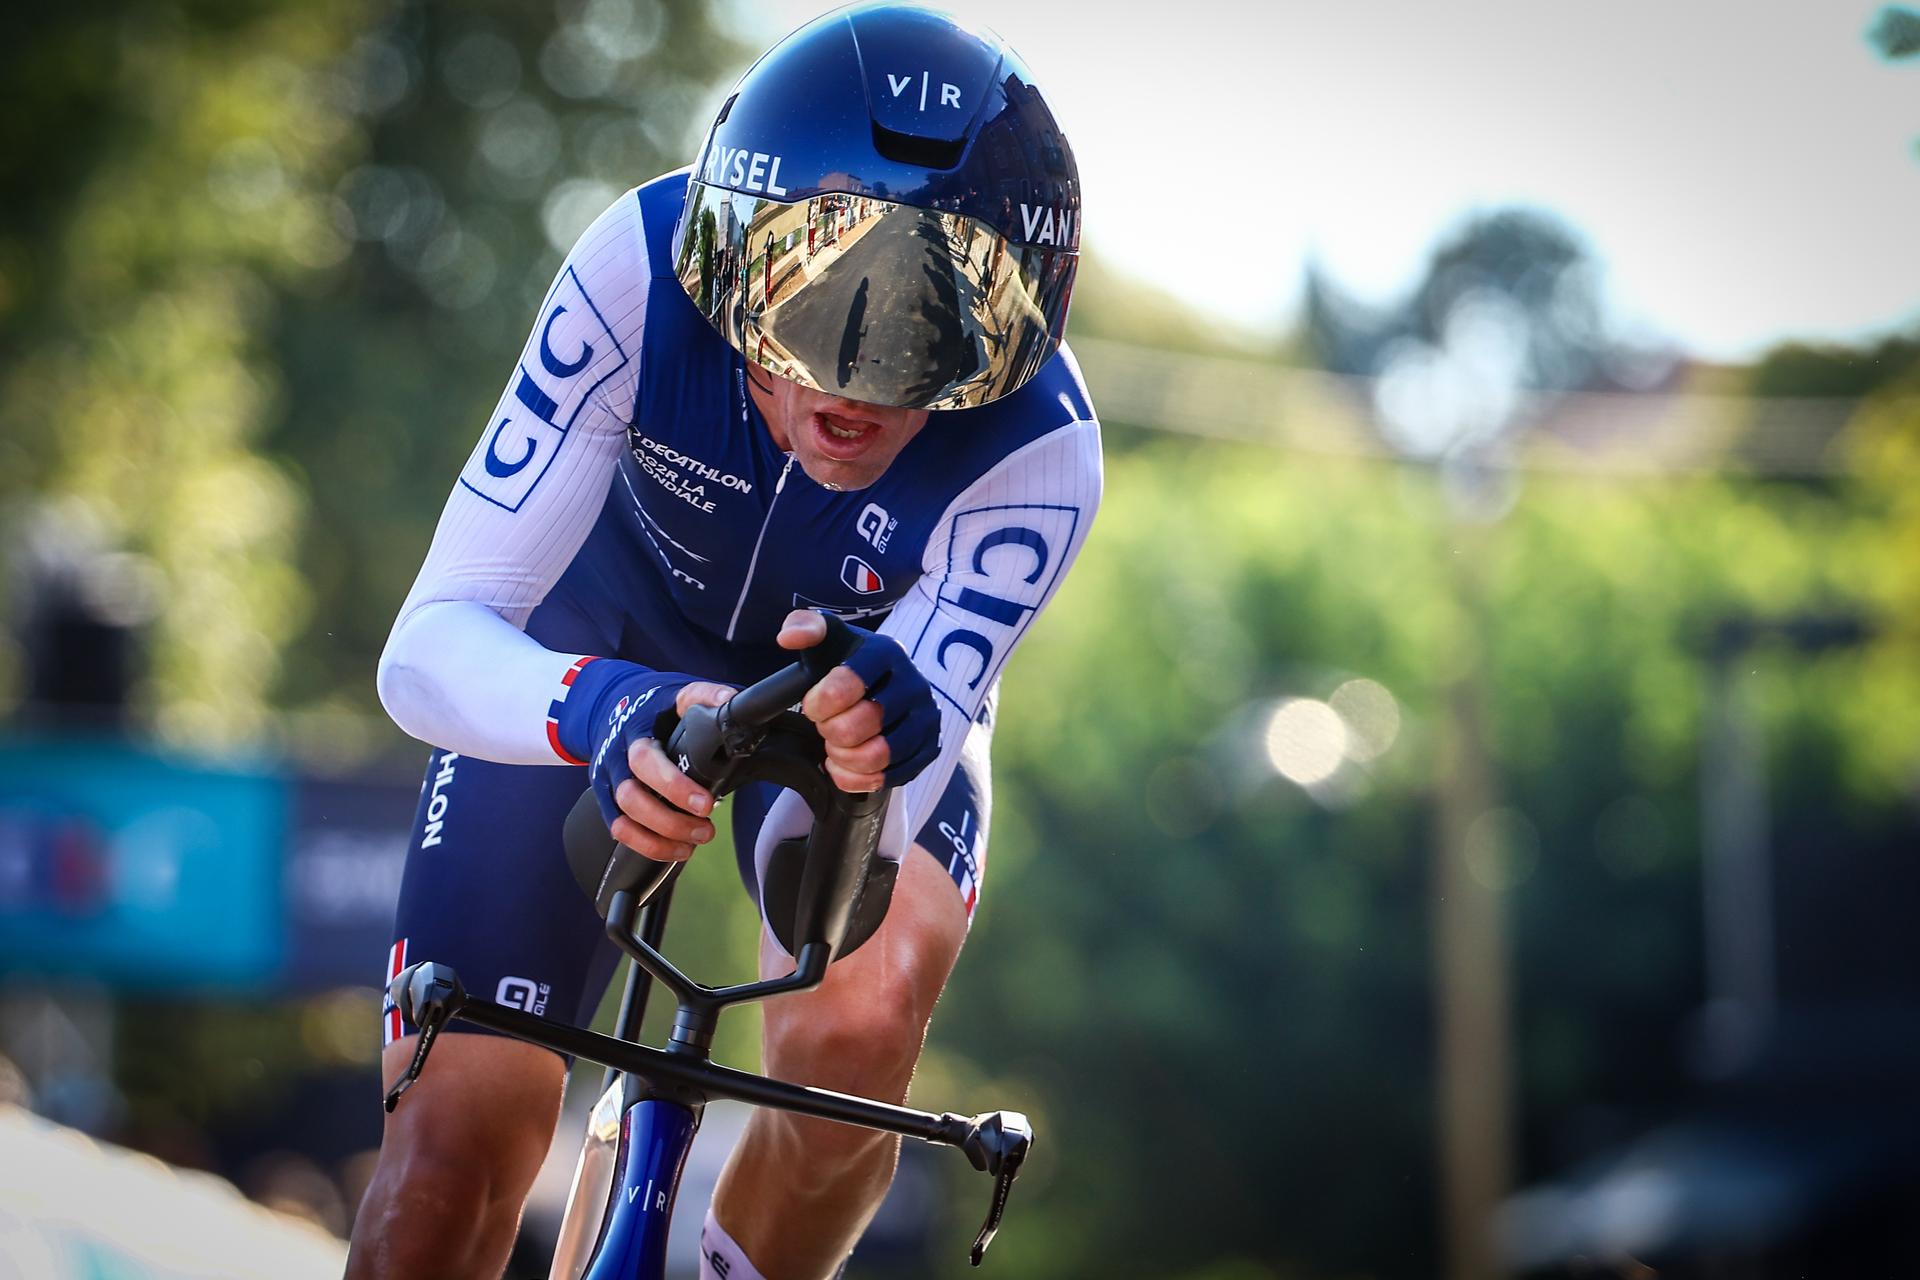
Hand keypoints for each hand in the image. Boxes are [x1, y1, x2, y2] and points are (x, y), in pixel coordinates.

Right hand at [554, 660, 733, 861]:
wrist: (613, 706)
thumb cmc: (655, 707)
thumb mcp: (679, 693)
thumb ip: (705, 696)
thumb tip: (730, 702)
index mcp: (635, 731)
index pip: (646, 758)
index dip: (673, 785)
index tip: (705, 803)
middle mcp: (617, 757)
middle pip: (631, 794)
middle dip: (670, 818)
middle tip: (707, 825)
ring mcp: (609, 780)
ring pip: (624, 816)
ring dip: (662, 835)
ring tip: (698, 838)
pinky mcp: (608, 799)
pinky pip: (620, 830)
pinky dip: (649, 846)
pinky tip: (678, 848)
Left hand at [777, 610, 939, 791]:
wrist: (886, 689)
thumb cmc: (849, 667)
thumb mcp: (828, 641)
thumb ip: (805, 627)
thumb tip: (788, 637)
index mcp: (886, 652)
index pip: (844, 686)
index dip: (818, 704)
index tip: (813, 705)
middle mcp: (914, 683)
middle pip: (858, 726)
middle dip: (830, 732)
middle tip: (826, 727)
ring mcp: (927, 718)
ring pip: (876, 756)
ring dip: (843, 757)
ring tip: (835, 747)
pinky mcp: (929, 747)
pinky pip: (889, 777)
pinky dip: (857, 778)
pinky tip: (847, 764)